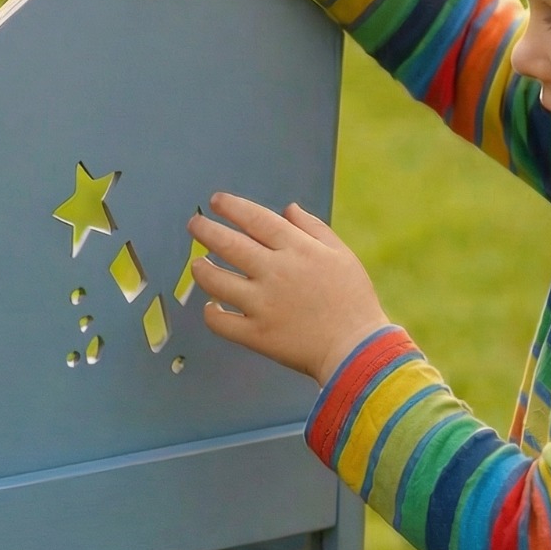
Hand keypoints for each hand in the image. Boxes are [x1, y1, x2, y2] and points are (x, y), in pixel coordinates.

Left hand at [189, 193, 389, 385]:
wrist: (357, 349)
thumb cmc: (353, 300)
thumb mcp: (341, 255)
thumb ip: (313, 228)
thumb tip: (288, 208)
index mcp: (297, 249)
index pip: (256, 219)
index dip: (232, 207)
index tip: (216, 201)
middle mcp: (275, 272)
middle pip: (228, 244)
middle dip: (206, 230)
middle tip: (194, 225)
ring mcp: (263, 304)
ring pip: (217, 281)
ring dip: (202, 269)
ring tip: (198, 264)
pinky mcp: (257, 334)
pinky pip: (221, 322)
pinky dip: (211, 312)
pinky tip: (211, 306)